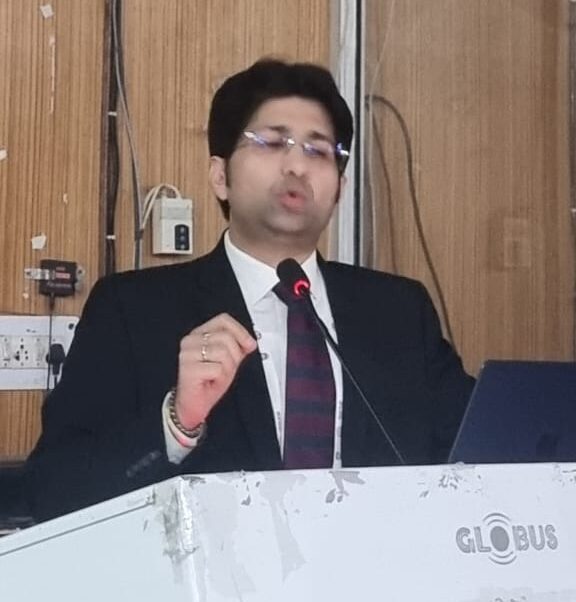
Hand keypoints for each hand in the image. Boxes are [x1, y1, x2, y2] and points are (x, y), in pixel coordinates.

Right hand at [174, 313, 256, 428]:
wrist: (193, 404)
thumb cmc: (207, 382)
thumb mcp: (227, 360)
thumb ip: (237, 347)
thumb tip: (250, 342)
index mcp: (199, 334)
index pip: (223, 320)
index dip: (240, 331)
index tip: (249, 344)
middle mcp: (191, 341)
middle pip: (226, 337)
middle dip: (234, 356)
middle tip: (227, 368)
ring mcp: (187, 354)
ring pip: (223, 352)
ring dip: (227, 368)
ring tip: (218, 376)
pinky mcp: (188, 368)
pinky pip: (218, 368)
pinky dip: (220, 378)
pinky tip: (211, 381)